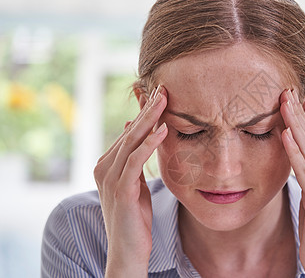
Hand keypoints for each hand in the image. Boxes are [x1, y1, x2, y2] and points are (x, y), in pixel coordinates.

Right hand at [94, 85, 167, 276]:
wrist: (127, 250)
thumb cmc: (135, 218)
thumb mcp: (134, 183)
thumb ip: (134, 160)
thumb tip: (136, 132)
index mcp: (107, 165)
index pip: (129, 133)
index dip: (144, 113)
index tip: (160, 96)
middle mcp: (104, 167)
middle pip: (130, 132)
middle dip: (147, 109)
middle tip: (163, 88)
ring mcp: (110, 178)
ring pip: (131, 141)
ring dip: (149, 119)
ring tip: (165, 100)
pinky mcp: (121, 190)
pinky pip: (136, 161)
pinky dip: (149, 144)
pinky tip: (163, 130)